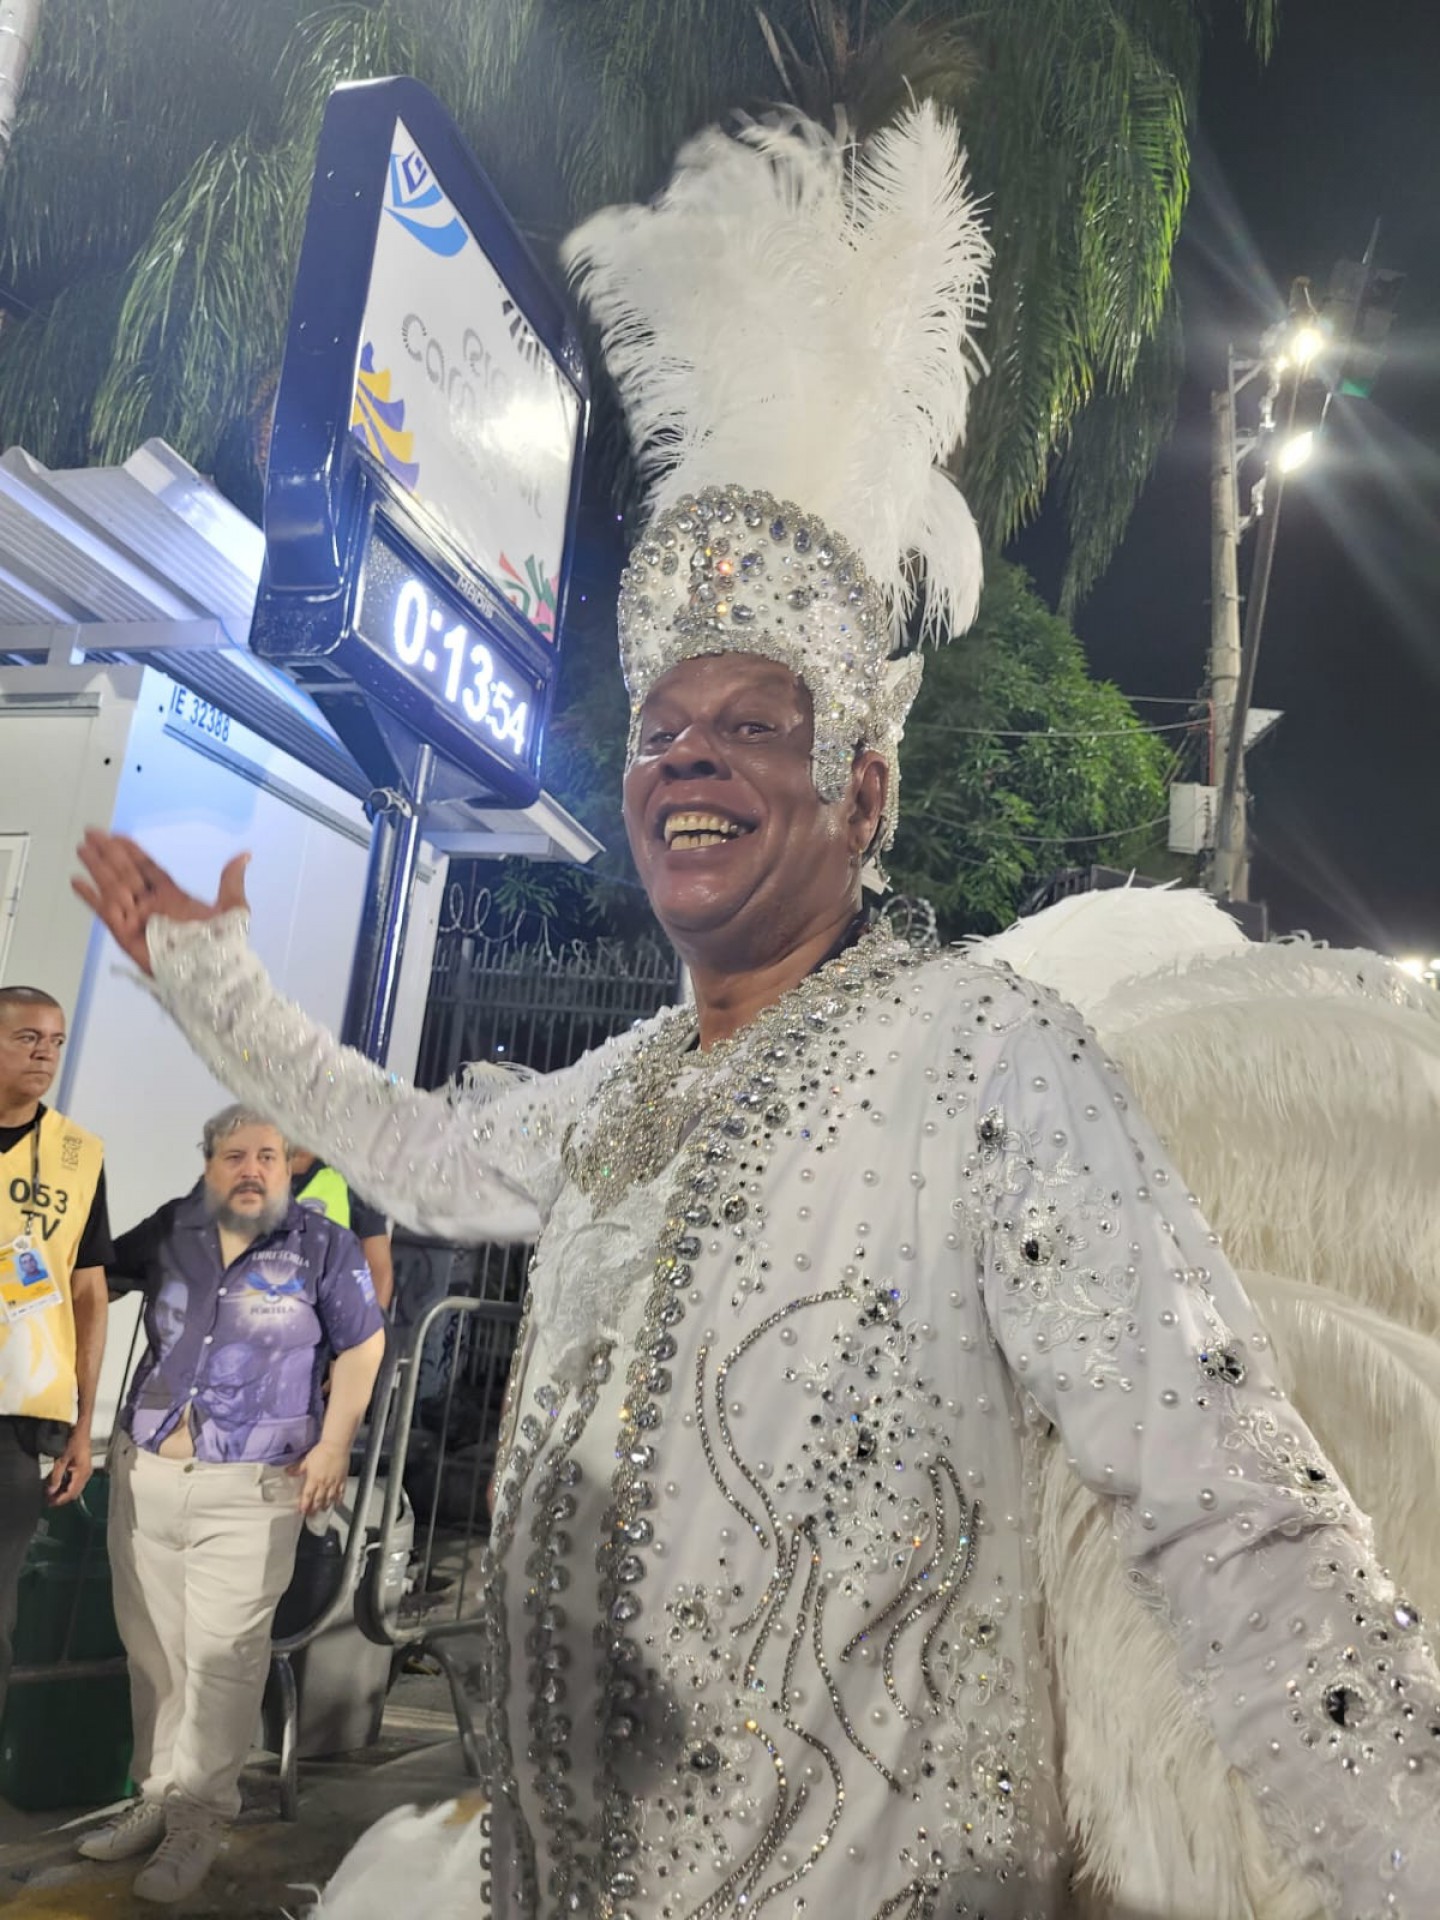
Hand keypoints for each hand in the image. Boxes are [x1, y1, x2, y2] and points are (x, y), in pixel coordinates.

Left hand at [45, 1427, 93, 1506]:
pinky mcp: (83, 1467)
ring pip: (74, 1487)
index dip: (60, 1500)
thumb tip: (50, 1491)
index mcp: (83, 1473)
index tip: (48, 1503)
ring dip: (62, 1491)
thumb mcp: (61, 1459)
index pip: (71, 1493)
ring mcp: (85, 1471)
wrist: (81, 1428)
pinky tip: (56, 1482)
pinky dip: (65, 1484)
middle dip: (61, 1497)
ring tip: (50, 1491)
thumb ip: (56, 1477)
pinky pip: (74, 1480)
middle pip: (74, 1493)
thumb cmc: (74, 1440)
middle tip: (47, 1500)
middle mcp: (86, 1474)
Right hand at [71, 832, 250, 975]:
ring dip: (97, 867)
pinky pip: (105, 912)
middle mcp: (151, 904)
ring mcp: (137, 918)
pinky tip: (77, 881)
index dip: (132, 851)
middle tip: (91, 832)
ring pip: (113, 886)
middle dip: (108, 852)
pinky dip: (90, 897)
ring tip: (82, 848)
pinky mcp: (126, 935)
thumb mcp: (233, 906)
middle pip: (125, 872)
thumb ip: (231, 880)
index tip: (116, 834)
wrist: (214, 973)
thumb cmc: (224, 943)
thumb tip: (245, 854)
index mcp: (172, 895)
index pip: (147, 867)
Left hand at [289, 1439, 349, 1515]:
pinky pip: (341, 1493)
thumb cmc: (321, 1452)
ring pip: (329, 1499)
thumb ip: (297, 1469)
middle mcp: (324, 1484)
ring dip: (325, 1506)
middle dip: (314, 1509)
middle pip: (318, 1500)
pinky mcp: (342, 1480)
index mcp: (314, 1479)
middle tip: (311, 1515)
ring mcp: (334, 1483)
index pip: (307, 1496)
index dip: (304, 1505)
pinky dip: (339, 1500)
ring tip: (322, 1510)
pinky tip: (337, 1504)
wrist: (336, 1446)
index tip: (302, 1511)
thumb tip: (287, 1472)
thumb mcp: (307, 1460)